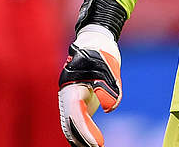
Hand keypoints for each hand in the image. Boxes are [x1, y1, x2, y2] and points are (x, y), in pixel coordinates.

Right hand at [58, 24, 121, 146]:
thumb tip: (110, 107)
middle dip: (81, 137)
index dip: (84, 130)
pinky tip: (88, 142)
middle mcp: (66, 92)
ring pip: (69, 122)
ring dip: (79, 137)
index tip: (97, 143)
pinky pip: (74, 119)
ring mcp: (69, 96)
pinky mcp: (75, 99)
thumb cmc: (102, 54)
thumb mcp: (110, 70)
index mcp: (71, 83)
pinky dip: (80, 131)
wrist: (94, 41)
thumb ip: (112, 89)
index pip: (75, 112)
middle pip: (69, 120)